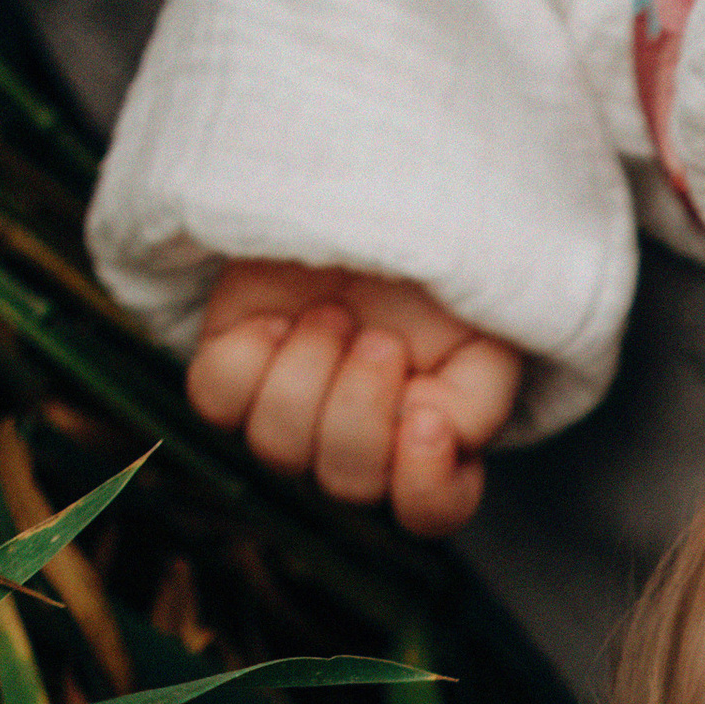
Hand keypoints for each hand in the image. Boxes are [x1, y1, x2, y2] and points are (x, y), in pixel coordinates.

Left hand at [187, 262, 521, 538]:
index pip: (431, 513)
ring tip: (332, 314)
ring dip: (308, 370)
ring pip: (278, 448)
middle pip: (349, 484)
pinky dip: (248, 355)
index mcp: (433, 441)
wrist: (368, 191)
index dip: (424, 485)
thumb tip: (431, 434)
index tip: (426, 419)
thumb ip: (480, 399)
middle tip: (379, 336)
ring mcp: (290, 417)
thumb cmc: (433, 264)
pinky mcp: (232, 376)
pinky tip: (279, 318)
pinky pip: (217, 404)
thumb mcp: (487, 324)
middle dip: (360, 405)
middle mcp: (359, 444)